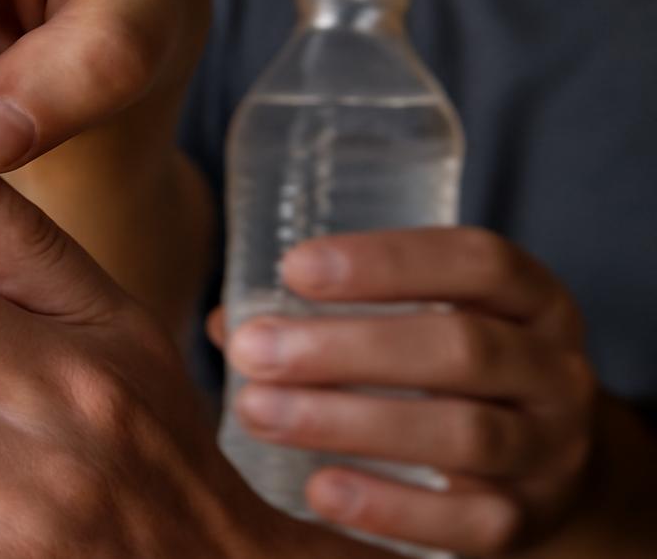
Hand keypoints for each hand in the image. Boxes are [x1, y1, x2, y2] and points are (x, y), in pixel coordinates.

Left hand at [211, 228, 595, 555]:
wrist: (546, 475)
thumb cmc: (457, 379)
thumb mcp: (424, 328)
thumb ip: (338, 316)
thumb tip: (229, 323)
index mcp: (529, 300)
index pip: (474, 262)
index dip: (386, 261)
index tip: (294, 267)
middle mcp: (553, 369)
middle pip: (460, 348)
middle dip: (347, 349)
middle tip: (254, 350)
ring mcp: (549, 450)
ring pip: (462, 434)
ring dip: (348, 422)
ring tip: (258, 411)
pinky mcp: (527, 520)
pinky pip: (466, 520)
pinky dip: (388, 506)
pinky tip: (318, 488)